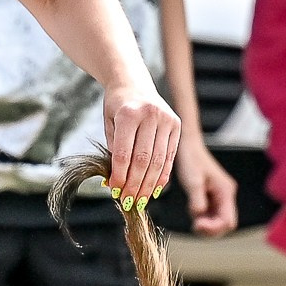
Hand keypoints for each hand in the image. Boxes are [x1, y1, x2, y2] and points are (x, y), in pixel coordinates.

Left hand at [101, 84, 178, 202]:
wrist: (132, 83)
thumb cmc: (116, 107)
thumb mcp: (109, 125)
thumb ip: (113, 152)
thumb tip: (116, 184)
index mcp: (129, 114)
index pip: (124, 153)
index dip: (119, 175)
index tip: (115, 191)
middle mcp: (150, 115)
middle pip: (143, 160)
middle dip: (135, 185)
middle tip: (128, 202)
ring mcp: (166, 120)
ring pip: (158, 161)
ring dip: (149, 185)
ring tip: (140, 200)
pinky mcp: (177, 125)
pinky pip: (169, 156)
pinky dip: (162, 175)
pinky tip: (155, 189)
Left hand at [176, 137, 239, 237]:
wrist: (188, 147)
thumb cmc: (191, 160)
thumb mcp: (192, 181)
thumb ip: (196, 200)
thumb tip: (198, 216)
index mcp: (225, 191)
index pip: (228, 221)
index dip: (214, 228)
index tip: (197, 225)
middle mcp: (226, 196)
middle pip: (225, 223)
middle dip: (211, 229)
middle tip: (194, 225)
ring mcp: (220, 197)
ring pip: (218, 221)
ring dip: (206, 224)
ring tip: (193, 218)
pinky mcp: (212, 198)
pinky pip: (211, 215)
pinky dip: (202, 218)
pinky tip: (193, 212)